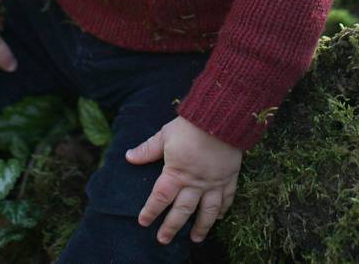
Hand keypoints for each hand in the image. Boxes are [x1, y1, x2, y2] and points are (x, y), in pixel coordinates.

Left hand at [125, 115, 241, 244]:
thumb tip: (129, 157)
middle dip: (171, 227)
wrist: (220, 118)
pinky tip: (219, 218)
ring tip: (195, 239)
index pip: (160, 198)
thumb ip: (148, 149)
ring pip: (206, 211)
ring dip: (201, 227)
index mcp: (176, 173)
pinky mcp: (229, 178)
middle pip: (182, 210)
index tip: (143, 222)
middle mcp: (194, 183)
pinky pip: (227, 199)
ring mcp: (213, 183)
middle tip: (163, 239)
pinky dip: (223, 210)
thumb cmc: (190, 125)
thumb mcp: (165, 135)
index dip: (150, 211)